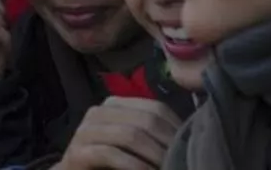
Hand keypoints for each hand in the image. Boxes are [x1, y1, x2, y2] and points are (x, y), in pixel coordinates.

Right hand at [57, 98, 183, 169]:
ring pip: (129, 134)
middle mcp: (97, 113)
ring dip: (155, 156)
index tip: (192, 150)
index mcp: (114, 105)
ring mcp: (85, 131)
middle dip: (169, 144)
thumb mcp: (135, 147)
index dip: (177, 129)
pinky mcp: (77, 152)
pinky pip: (111, 154)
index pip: (155, 108)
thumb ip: (152, 137)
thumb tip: (193, 136)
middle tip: (186, 163)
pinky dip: (135, 167)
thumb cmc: (110, 165)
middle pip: (145, 120)